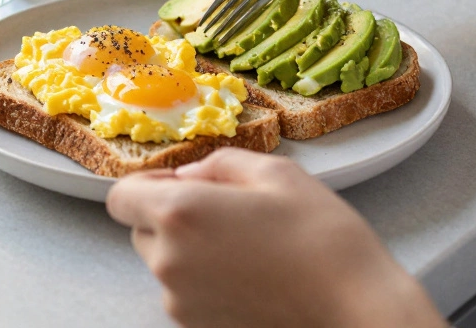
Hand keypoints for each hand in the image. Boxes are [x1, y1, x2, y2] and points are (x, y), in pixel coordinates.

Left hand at [106, 149, 444, 327]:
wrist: (354, 306)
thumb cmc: (322, 237)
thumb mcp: (276, 173)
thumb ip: (218, 164)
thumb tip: (189, 174)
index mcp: (180, 213)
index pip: (120, 196)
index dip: (146, 184)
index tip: (180, 182)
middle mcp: (169, 261)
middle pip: (141, 230)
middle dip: (170, 216)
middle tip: (225, 211)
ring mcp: (180, 301)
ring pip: (165, 263)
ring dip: (190, 249)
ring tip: (247, 244)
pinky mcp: (197, 327)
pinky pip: (186, 293)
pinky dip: (206, 280)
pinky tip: (251, 272)